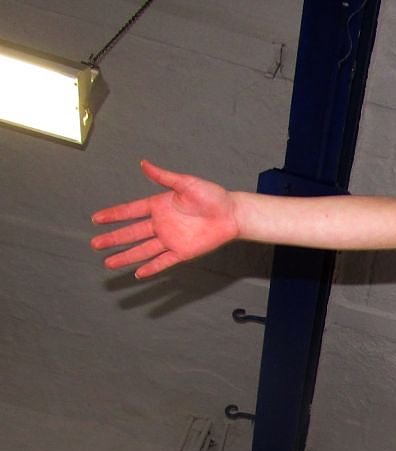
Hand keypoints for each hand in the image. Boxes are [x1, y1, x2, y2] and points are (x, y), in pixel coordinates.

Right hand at [91, 160, 239, 277]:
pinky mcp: (182, 252)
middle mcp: (161, 224)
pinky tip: (138, 273)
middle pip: (131, 233)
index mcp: (159, 206)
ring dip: (126, 256)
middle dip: (113, 239)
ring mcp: (170, 239)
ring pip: (143, 250)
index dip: (113, 215)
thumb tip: (143, 163)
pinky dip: (151, 267)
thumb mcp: (185, 183)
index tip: (96, 219)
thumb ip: (163, 176)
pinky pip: (163, 261)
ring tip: (108, 262)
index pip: (130, 212)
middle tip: (95, 244)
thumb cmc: (212, 196)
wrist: (231, 214)